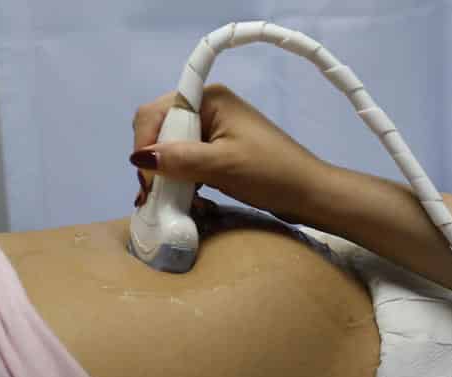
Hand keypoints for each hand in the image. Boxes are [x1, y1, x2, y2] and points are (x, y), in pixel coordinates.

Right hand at [132, 84, 330, 223]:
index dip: (145, 145)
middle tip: (155, 197)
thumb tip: (139, 158)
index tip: (147, 180)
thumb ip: (180, 160)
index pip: (155, 113)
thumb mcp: (222, 167)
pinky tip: (190, 202)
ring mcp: (215, 131)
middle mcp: (209, 108)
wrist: (311, 194)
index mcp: (209, 99)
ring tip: (174, 203)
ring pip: (173, 151)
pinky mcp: (221, 152)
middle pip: (161, 132)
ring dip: (170, 178)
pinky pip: (189, 163)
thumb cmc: (272, 174)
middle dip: (156, 165)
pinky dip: (185, 182)